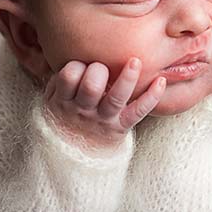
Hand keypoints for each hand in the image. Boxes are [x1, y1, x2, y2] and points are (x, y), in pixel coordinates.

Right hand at [42, 57, 166, 153]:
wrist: (74, 157)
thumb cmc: (64, 117)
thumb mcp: (52, 100)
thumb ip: (58, 80)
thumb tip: (71, 53)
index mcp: (64, 100)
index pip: (68, 77)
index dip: (75, 66)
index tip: (81, 64)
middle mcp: (84, 110)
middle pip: (91, 86)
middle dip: (98, 70)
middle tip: (102, 67)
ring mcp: (104, 118)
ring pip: (116, 97)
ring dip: (126, 78)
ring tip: (135, 62)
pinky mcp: (122, 126)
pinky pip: (138, 112)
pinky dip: (151, 97)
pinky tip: (160, 81)